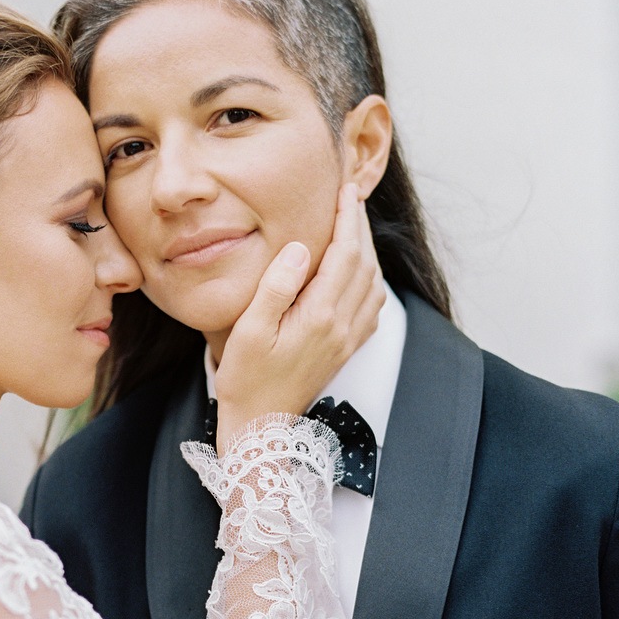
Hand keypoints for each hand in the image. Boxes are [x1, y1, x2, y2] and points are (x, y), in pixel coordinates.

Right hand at [214, 184, 384, 450]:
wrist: (261, 427)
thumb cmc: (246, 380)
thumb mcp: (250, 330)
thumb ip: (277, 286)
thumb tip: (301, 247)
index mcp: (319, 317)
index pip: (344, 255)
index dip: (347, 219)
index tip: (345, 191)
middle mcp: (341, 327)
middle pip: (364, 265)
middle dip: (360, 228)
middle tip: (350, 198)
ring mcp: (346, 341)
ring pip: (372, 285)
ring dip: (367, 252)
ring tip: (353, 227)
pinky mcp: (344, 351)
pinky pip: (370, 309)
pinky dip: (369, 281)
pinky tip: (357, 273)